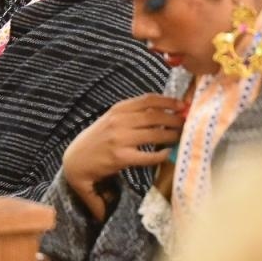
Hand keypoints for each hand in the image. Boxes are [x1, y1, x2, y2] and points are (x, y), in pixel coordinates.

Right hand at [63, 94, 185, 219]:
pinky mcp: (120, 157)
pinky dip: (160, 154)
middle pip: (155, 116)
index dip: (168, 101)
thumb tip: (163, 109)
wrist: (75, 161)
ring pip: (154, 134)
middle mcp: (119, 121)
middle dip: (174, 119)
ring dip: (171, 135)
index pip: (148, 99)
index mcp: (118, 109)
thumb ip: (134, 113)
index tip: (182, 105)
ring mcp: (120, 139)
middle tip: (186, 123)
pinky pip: (147, 156)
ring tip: (180, 137)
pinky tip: (166, 154)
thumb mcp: (112, 119)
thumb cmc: (99, 138)